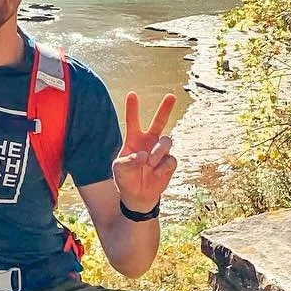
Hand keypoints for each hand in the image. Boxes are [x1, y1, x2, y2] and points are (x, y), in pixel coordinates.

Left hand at [112, 93, 176, 214]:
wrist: (138, 196)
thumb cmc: (125, 179)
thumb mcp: (119, 170)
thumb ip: (128, 161)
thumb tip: (144, 155)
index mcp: (134, 139)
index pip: (133, 121)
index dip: (132, 108)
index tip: (132, 94)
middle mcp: (149, 141)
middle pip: (159, 121)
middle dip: (165, 108)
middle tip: (171, 95)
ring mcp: (160, 151)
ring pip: (166, 141)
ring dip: (158, 151)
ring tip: (150, 162)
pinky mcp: (169, 162)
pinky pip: (170, 159)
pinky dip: (162, 167)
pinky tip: (156, 173)